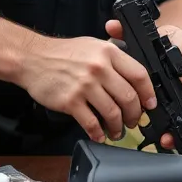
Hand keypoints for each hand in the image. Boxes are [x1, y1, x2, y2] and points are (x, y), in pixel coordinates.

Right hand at [15, 35, 157, 143]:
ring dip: (117, 127)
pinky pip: (91, 123)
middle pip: (129, 98)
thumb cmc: (61, 53)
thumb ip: (113, 58)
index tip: (150, 104)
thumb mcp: (92, 45)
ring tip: (116, 131)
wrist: (32, 58)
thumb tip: (133, 77)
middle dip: (134, 115)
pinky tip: (99, 135)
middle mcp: (99, 68)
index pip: (139, 75)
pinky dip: (98, 133)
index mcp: (108, 53)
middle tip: (132, 121)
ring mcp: (85, 86)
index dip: (149, 93)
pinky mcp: (70, 101)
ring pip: (112, 113)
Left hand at [106, 20, 181, 101]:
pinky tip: (179, 97)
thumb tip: (110, 25)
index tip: (166, 54)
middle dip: (181, 70)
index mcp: (174, 38)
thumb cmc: (145, 49)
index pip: (180, 40)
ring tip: (174, 89)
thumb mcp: (134, 39)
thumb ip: (122, 32)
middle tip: (170, 77)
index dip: (175, 48)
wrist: (160, 58)